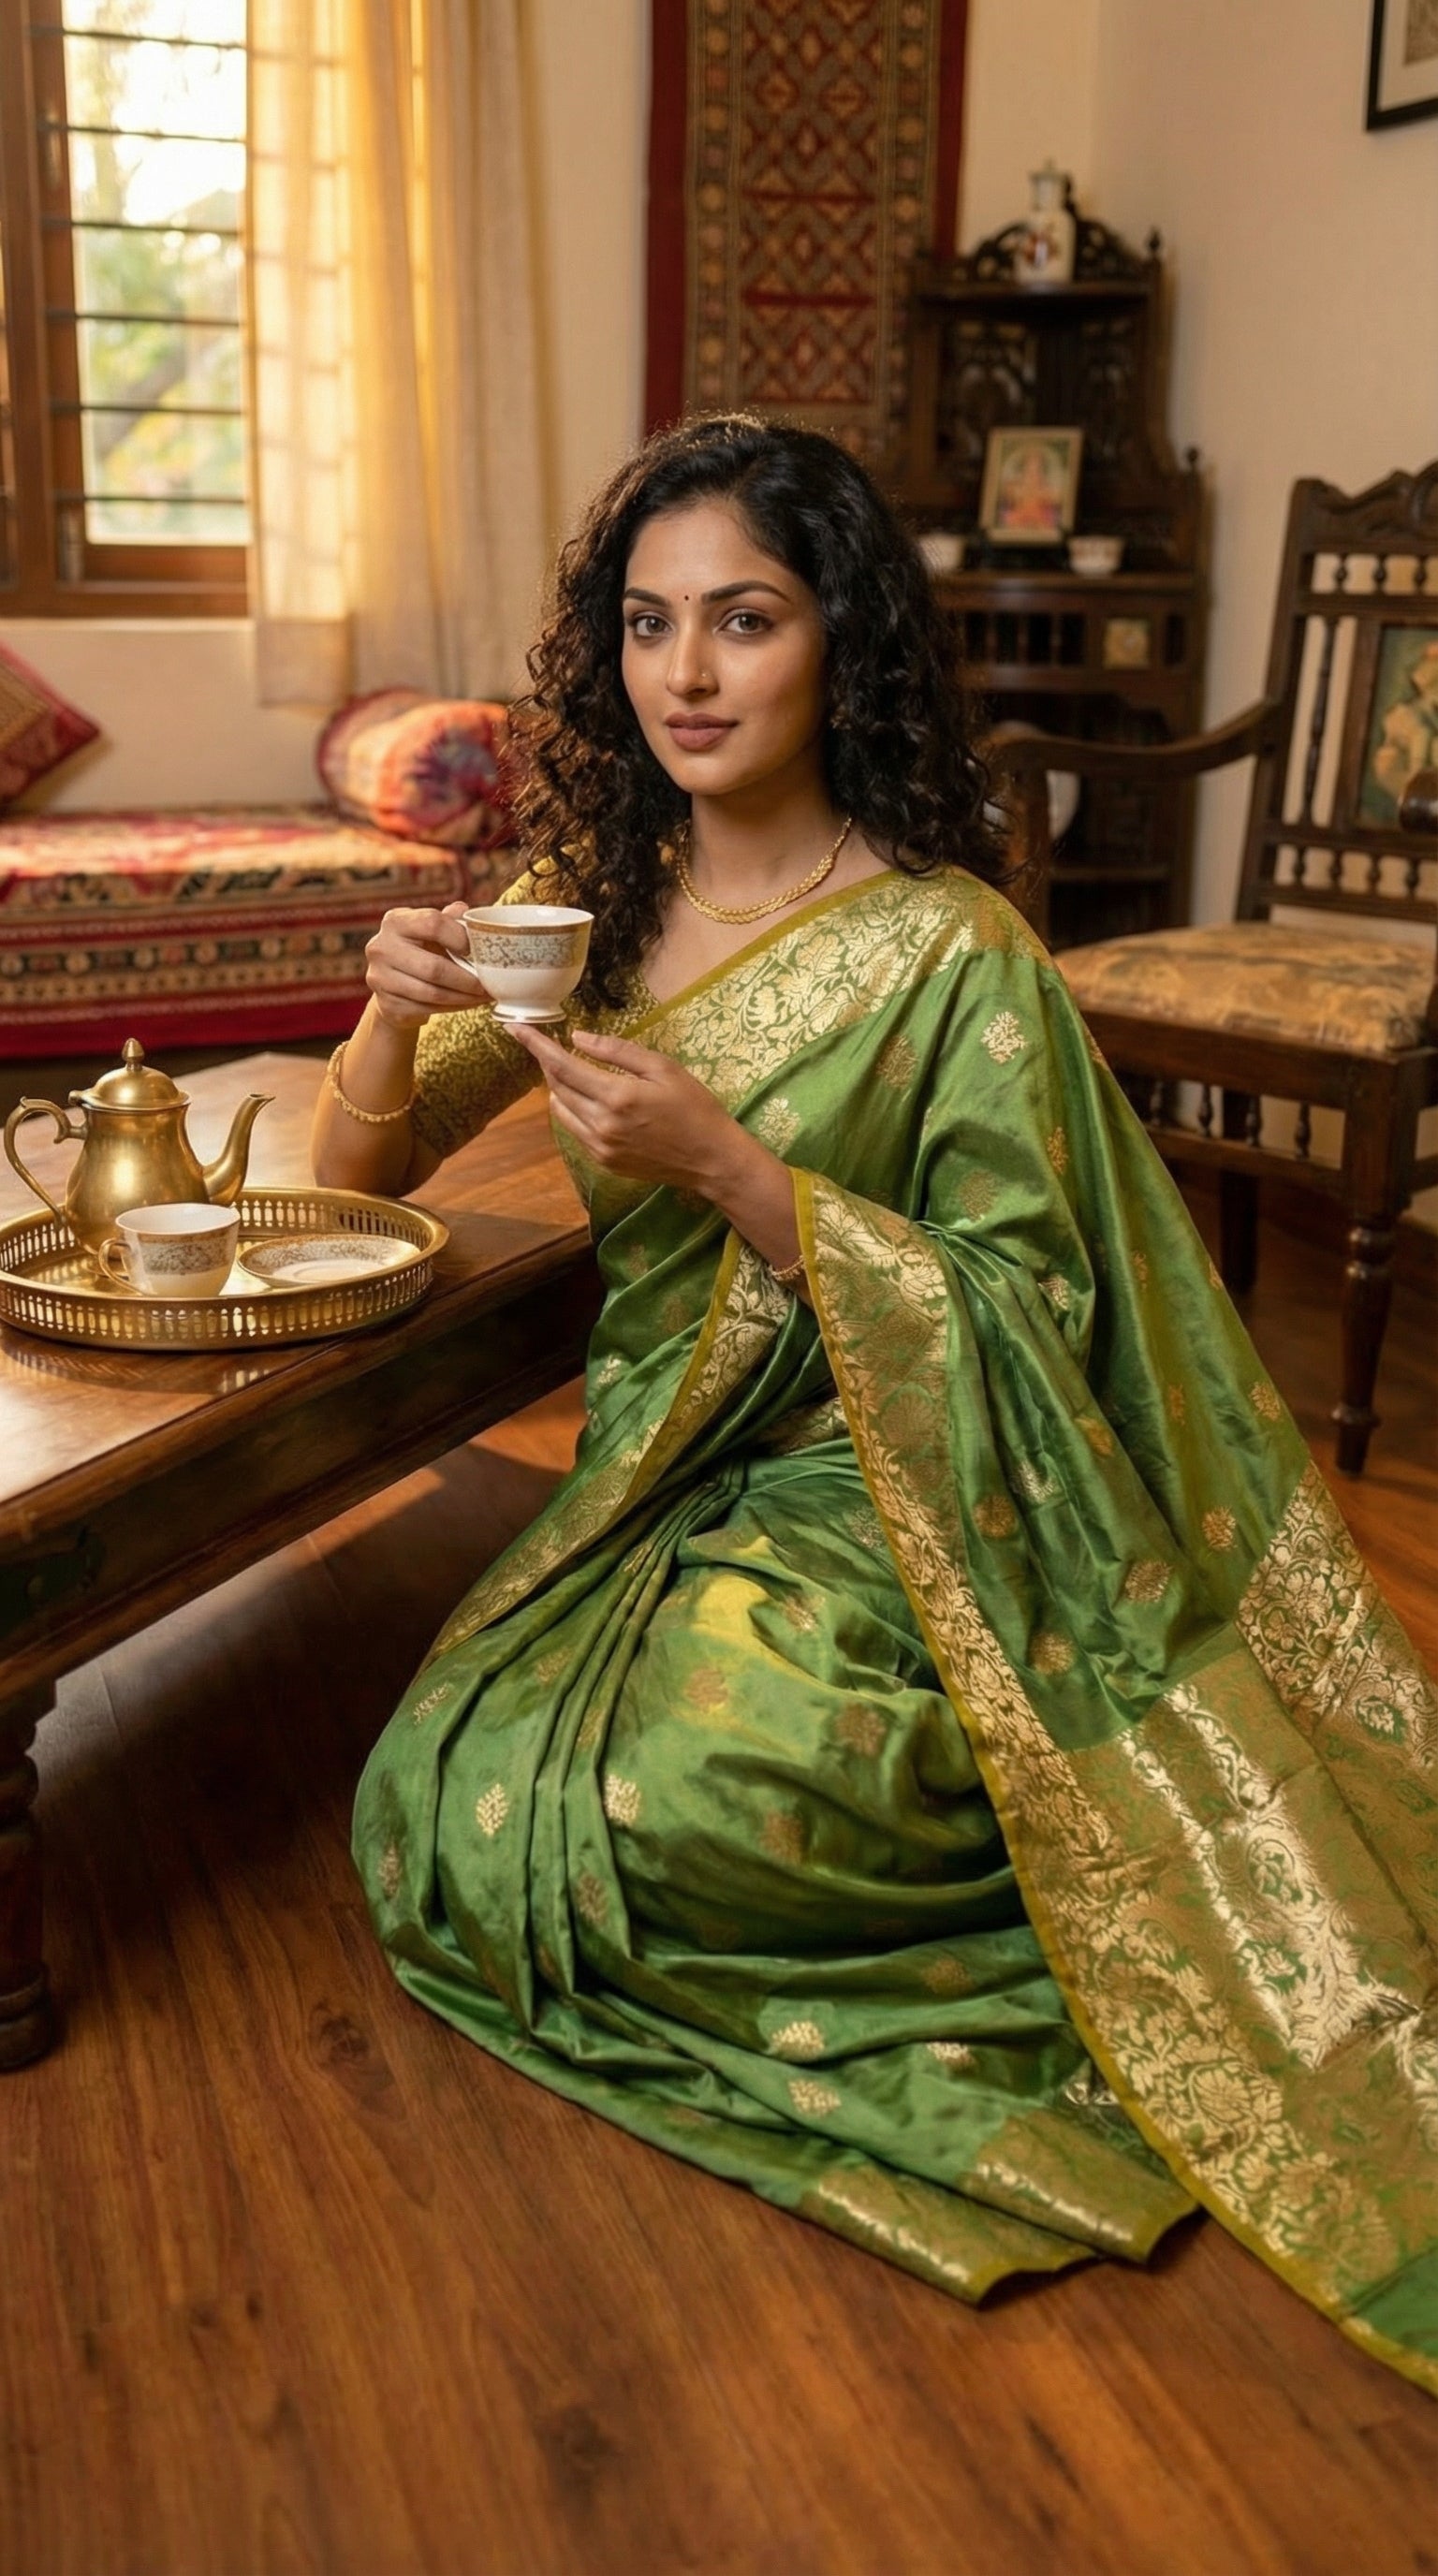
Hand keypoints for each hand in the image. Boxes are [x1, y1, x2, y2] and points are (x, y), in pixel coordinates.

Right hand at [365, 900, 481, 1029]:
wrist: (392, 984)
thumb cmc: (420, 950)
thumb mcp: (431, 930)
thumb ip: (449, 920)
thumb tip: (468, 914)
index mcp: (395, 921)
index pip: (433, 923)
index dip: (460, 937)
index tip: (477, 950)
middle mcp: (381, 948)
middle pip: (433, 967)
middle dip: (467, 979)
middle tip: (488, 984)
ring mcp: (380, 978)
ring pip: (432, 993)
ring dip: (464, 997)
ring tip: (483, 996)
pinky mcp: (387, 1005)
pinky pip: (427, 1009)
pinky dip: (453, 1008)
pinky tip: (467, 1003)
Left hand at [511, 1024, 748, 1195]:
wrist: (711, 1159)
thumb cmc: (694, 1107)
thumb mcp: (663, 1068)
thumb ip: (618, 1052)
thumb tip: (578, 1038)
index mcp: (616, 1096)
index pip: (562, 1066)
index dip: (536, 1045)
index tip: (515, 1028)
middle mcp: (601, 1124)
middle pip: (557, 1088)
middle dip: (547, 1063)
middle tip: (545, 1044)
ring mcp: (600, 1147)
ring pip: (561, 1111)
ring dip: (557, 1087)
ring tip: (566, 1069)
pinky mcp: (604, 1162)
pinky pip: (575, 1130)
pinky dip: (571, 1110)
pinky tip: (583, 1099)